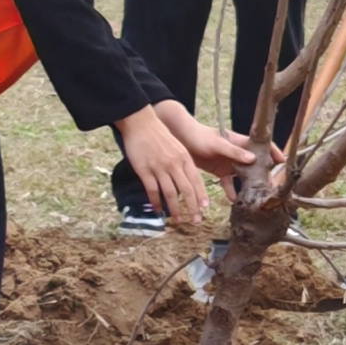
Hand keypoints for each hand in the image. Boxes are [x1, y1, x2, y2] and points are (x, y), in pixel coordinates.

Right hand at [115, 101, 251, 228]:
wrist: (141, 123)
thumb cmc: (159, 135)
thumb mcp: (177, 147)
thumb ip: (182, 163)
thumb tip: (186, 182)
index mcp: (184, 158)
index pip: (196, 180)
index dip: (201, 195)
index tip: (204, 208)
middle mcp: (174, 164)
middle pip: (186, 190)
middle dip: (192, 207)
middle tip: (196, 220)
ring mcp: (159, 168)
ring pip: (171, 193)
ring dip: (175, 209)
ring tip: (178, 220)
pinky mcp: (145, 171)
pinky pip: (153, 190)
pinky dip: (157, 202)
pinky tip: (159, 210)